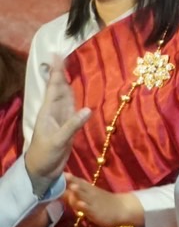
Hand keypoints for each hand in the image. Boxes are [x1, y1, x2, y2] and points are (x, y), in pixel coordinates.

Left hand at [24, 58, 90, 195]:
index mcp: (49, 112)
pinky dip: (74, 96)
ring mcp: (61, 118)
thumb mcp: (58, 141)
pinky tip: (75, 91)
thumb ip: (72, 125)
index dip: (56, 72)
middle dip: (61, 72)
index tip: (57, 55)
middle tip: (64, 56)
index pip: (53, 87)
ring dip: (66, 82)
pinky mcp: (68, 125)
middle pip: (59, 88)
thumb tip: (88, 109)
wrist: (42, 170)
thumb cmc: (46, 154)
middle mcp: (54, 111)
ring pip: (65, 96)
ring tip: (68, 68)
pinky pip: (72, 107)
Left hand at [63, 175, 144, 226]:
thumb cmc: (102, 202)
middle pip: (80, 185)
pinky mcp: (95, 211)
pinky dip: (84, 206)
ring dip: (78, 191)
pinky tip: (80, 203)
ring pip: (84, 196)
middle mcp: (90, 193)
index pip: (77, 181)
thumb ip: (75, 194)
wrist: (122, 208)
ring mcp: (92, 202)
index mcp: (88, 188)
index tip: (59, 171)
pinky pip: (89, 208)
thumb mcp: (89, 196)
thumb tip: (60, 192)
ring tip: (72, 186)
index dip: (68, 177)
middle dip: (72, 180)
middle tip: (65, 174)